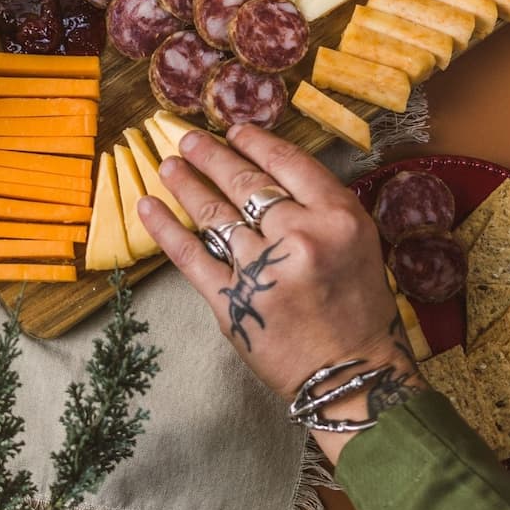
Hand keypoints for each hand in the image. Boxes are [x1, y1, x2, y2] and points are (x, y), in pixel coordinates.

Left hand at [138, 127, 420, 460]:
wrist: (355, 378)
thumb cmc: (360, 311)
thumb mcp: (359, 244)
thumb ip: (319, 208)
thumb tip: (267, 171)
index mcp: (338, 218)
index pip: (287, 163)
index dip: (255, 142)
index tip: (234, 131)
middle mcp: (300, 237)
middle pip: (245, 182)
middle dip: (211, 155)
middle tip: (189, 139)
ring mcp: (262, 270)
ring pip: (214, 213)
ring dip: (186, 184)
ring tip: (168, 165)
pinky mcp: (232, 303)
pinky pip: (190, 255)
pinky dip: (166, 228)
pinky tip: (148, 206)